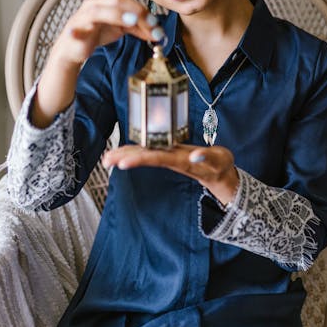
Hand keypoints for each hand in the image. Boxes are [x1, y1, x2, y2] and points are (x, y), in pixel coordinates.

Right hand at [49, 0, 161, 68]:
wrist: (75, 47)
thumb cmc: (97, 32)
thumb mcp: (122, 27)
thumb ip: (139, 27)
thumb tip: (158, 31)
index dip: (143, 11)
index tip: (156, 24)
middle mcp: (94, 1)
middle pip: (117, 0)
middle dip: (136, 12)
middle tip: (151, 23)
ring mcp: (82, 15)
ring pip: (99, 10)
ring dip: (116, 15)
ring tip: (131, 21)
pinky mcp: (74, 31)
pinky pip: (75, 31)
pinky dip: (77, 33)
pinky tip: (79, 36)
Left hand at [102, 144, 238, 205]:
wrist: (220, 174)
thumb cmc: (221, 165)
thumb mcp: (220, 159)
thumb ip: (209, 156)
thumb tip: (195, 153)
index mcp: (182, 160)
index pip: (158, 158)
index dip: (140, 159)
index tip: (122, 163)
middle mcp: (172, 159)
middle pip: (146, 157)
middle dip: (125, 158)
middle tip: (106, 161)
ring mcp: (170, 158)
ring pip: (145, 156)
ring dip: (125, 156)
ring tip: (107, 159)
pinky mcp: (170, 155)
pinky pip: (149, 152)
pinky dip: (134, 151)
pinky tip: (121, 153)